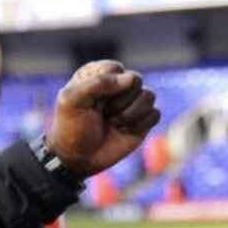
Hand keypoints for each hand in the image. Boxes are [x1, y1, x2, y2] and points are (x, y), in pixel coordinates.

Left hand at [45, 60, 159, 177]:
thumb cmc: (71, 127)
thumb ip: (97, 83)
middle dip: (118, 101)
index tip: (91, 101)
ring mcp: (132, 101)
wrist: (78, 158)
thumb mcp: (72, 101)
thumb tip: (131, 79)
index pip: (115, 68)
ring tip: (112, 123)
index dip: (106, 86)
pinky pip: (155, 114)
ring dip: (129, 114)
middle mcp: (117, 84)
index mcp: (97, 74)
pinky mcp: (143, 119)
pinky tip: (123, 130)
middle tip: (102, 113)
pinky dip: (139, 124)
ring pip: (149, 96)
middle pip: (135, 79)